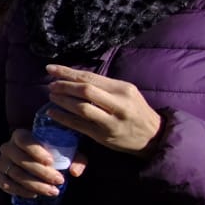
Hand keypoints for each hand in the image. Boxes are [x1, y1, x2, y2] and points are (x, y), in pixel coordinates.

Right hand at [0, 131, 88, 199]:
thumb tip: (75, 172)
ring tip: (52, 191)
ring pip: (16, 174)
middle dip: (42, 172)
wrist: (22, 159)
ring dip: (35, 185)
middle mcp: (7, 147)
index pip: (24, 141)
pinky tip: (35, 195)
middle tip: (59, 181)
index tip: (51, 161)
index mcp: (20, 136)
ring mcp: (1, 162)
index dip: (36, 151)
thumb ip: (74, 158)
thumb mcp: (62, 151)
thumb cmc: (46, 152)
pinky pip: (6, 185)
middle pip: (21, 160)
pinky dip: (21, 191)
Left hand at [44, 64, 161, 154]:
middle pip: (86, 91)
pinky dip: (63, 118)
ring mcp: (110, 121)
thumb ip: (104, 86)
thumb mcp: (126, 93)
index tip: (51, 69)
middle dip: (64, 86)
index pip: (91, 77)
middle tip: (51, 85)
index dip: (68, 72)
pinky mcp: (103, 136)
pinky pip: (79, 125)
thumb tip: (75, 77)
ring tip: (51, 96)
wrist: (153, 136)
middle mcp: (118, 104)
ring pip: (82, 108)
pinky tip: (52, 113)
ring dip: (63, 101)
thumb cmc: (136, 110)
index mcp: (123, 89)